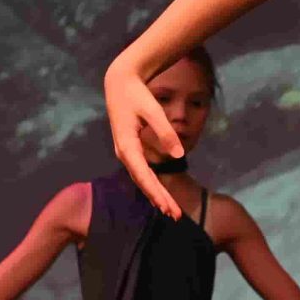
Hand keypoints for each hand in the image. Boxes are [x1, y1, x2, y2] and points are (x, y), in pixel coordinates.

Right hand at [106, 62, 188, 220]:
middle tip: (176, 216)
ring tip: (170, 211)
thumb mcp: (153, 110)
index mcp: (127, 146)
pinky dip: (150, 185)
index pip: (144, 176)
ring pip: (141, 179)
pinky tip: (159, 195)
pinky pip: (140, 172)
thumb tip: (180, 154)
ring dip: (155, 195)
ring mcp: (125, 152)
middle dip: (159, 199)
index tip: (169, 208)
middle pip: (143, 182)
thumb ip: (166, 132)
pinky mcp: (129, 149)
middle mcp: (124, 153)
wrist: (119, 83)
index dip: (157, 193)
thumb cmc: (136, 95)